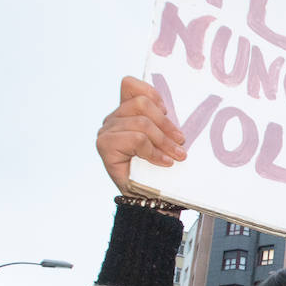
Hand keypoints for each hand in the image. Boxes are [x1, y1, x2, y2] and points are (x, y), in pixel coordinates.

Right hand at [96, 76, 186, 191]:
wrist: (149, 200)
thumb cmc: (158, 170)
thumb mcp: (164, 140)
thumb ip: (162, 122)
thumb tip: (176, 110)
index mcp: (125, 113)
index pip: (130, 85)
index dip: (151, 94)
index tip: (167, 112)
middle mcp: (112, 120)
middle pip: (141, 104)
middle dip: (165, 123)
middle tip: (180, 141)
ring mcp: (106, 132)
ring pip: (141, 123)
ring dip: (164, 141)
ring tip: (177, 155)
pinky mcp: (105, 146)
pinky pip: (136, 139)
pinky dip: (154, 151)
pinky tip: (164, 162)